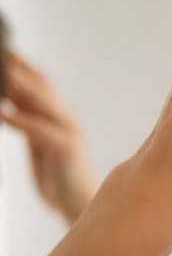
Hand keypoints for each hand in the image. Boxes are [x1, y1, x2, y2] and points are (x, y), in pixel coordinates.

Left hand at [0, 53, 98, 222]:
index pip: (42, 83)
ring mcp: (69, 133)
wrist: (80, 206)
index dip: (23, 64)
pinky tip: (3, 113)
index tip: (4, 49)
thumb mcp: (39, 146)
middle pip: (42, 85)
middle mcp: (66, 119)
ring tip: (0, 75)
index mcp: (60, 117)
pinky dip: (21, 120)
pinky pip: (40, 130)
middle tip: (1, 51)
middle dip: (18, 68)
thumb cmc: (59, 180)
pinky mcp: (66, 149)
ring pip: (43, 102)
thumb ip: (28, 123)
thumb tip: (9, 103)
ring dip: (18, 87)